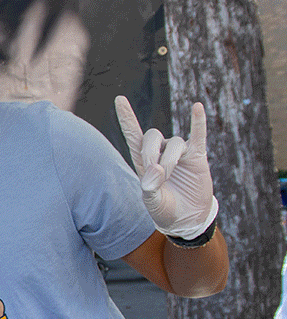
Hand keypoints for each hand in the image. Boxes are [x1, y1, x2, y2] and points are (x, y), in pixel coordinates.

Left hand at [114, 96, 217, 238]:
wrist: (186, 219)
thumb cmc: (163, 208)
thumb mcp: (151, 200)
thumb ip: (150, 186)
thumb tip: (157, 169)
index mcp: (144, 159)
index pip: (134, 134)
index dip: (127, 117)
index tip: (119, 99)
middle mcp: (161, 151)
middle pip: (152, 135)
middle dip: (151, 152)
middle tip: (156, 172)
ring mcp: (180, 152)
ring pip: (174, 142)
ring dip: (170, 159)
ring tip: (168, 176)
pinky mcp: (198, 156)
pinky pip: (198, 135)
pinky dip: (198, 121)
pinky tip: (197, 107)